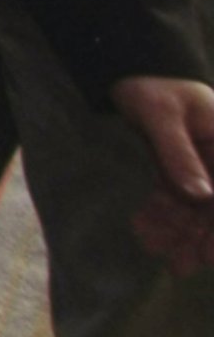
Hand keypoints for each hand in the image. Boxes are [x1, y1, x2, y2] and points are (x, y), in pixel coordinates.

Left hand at [111, 74, 213, 258]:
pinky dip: (162, 215)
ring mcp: (201, 165)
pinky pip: (175, 198)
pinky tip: (145, 231)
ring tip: (156, 252)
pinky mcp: (179, 168)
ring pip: (195, 208)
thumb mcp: (161, 114)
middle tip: (180, 266)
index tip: (210, 255)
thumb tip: (202, 195)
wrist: (130, 70)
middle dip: (199, 237)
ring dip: (179, 231)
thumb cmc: (151, 85)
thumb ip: (179, 153)